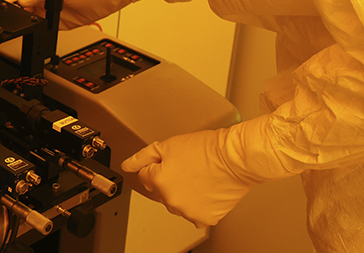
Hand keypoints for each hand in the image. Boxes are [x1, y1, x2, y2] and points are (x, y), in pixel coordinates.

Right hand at [5, 0, 136, 29]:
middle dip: (17, 11)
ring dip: (26, 20)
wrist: (101, 1)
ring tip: (29, 20)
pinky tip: (38, 27)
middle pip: (21, 6)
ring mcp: (47, 11)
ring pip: (29, 17)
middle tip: (17, 15)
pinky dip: (37, 28)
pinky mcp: (54, 23)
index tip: (8, 5)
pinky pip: (41, 27)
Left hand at [120, 117, 295, 227]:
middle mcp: (171, 201)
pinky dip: (198, 205)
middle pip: (160, 192)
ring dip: (182, 194)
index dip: (157, 166)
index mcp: (158, 182)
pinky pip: (194, 214)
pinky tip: (205, 190)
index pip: (145, 177)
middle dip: (167, 180)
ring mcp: (188, 212)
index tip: (170, 161)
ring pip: (177, 204)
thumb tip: (127, 165)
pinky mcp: (205, 218)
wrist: (236, 158)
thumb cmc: (206, 149)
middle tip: (186, 167)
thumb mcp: (167, 145)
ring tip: (198, 177)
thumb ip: (142, 157)